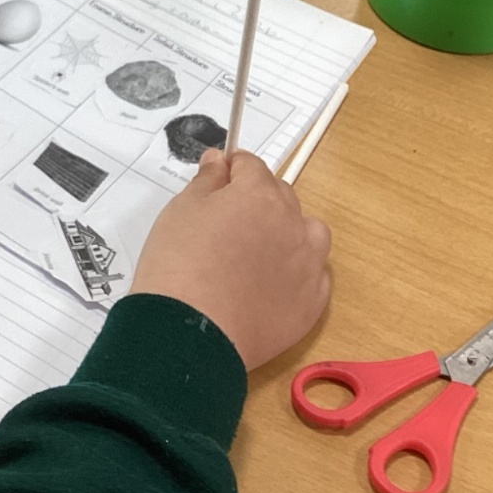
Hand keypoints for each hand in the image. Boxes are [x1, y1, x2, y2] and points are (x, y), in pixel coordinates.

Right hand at [130, 150, 330, 369]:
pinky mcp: (312, 303)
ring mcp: (308, 265)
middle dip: (258, 199)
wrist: (190, 331)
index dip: (231, 169)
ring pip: (309, 233)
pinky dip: (298, 272)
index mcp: (259, 195)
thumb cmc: (178, 262)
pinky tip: (271, 284)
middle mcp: (293, 223)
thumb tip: (219, 161)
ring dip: (290, 231)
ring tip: (259, 250)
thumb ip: (206, 181)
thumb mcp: (182, 210)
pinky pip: (314, 276)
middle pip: (281, 195)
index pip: (251, 166)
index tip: (215, 180)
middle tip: (226, 220)